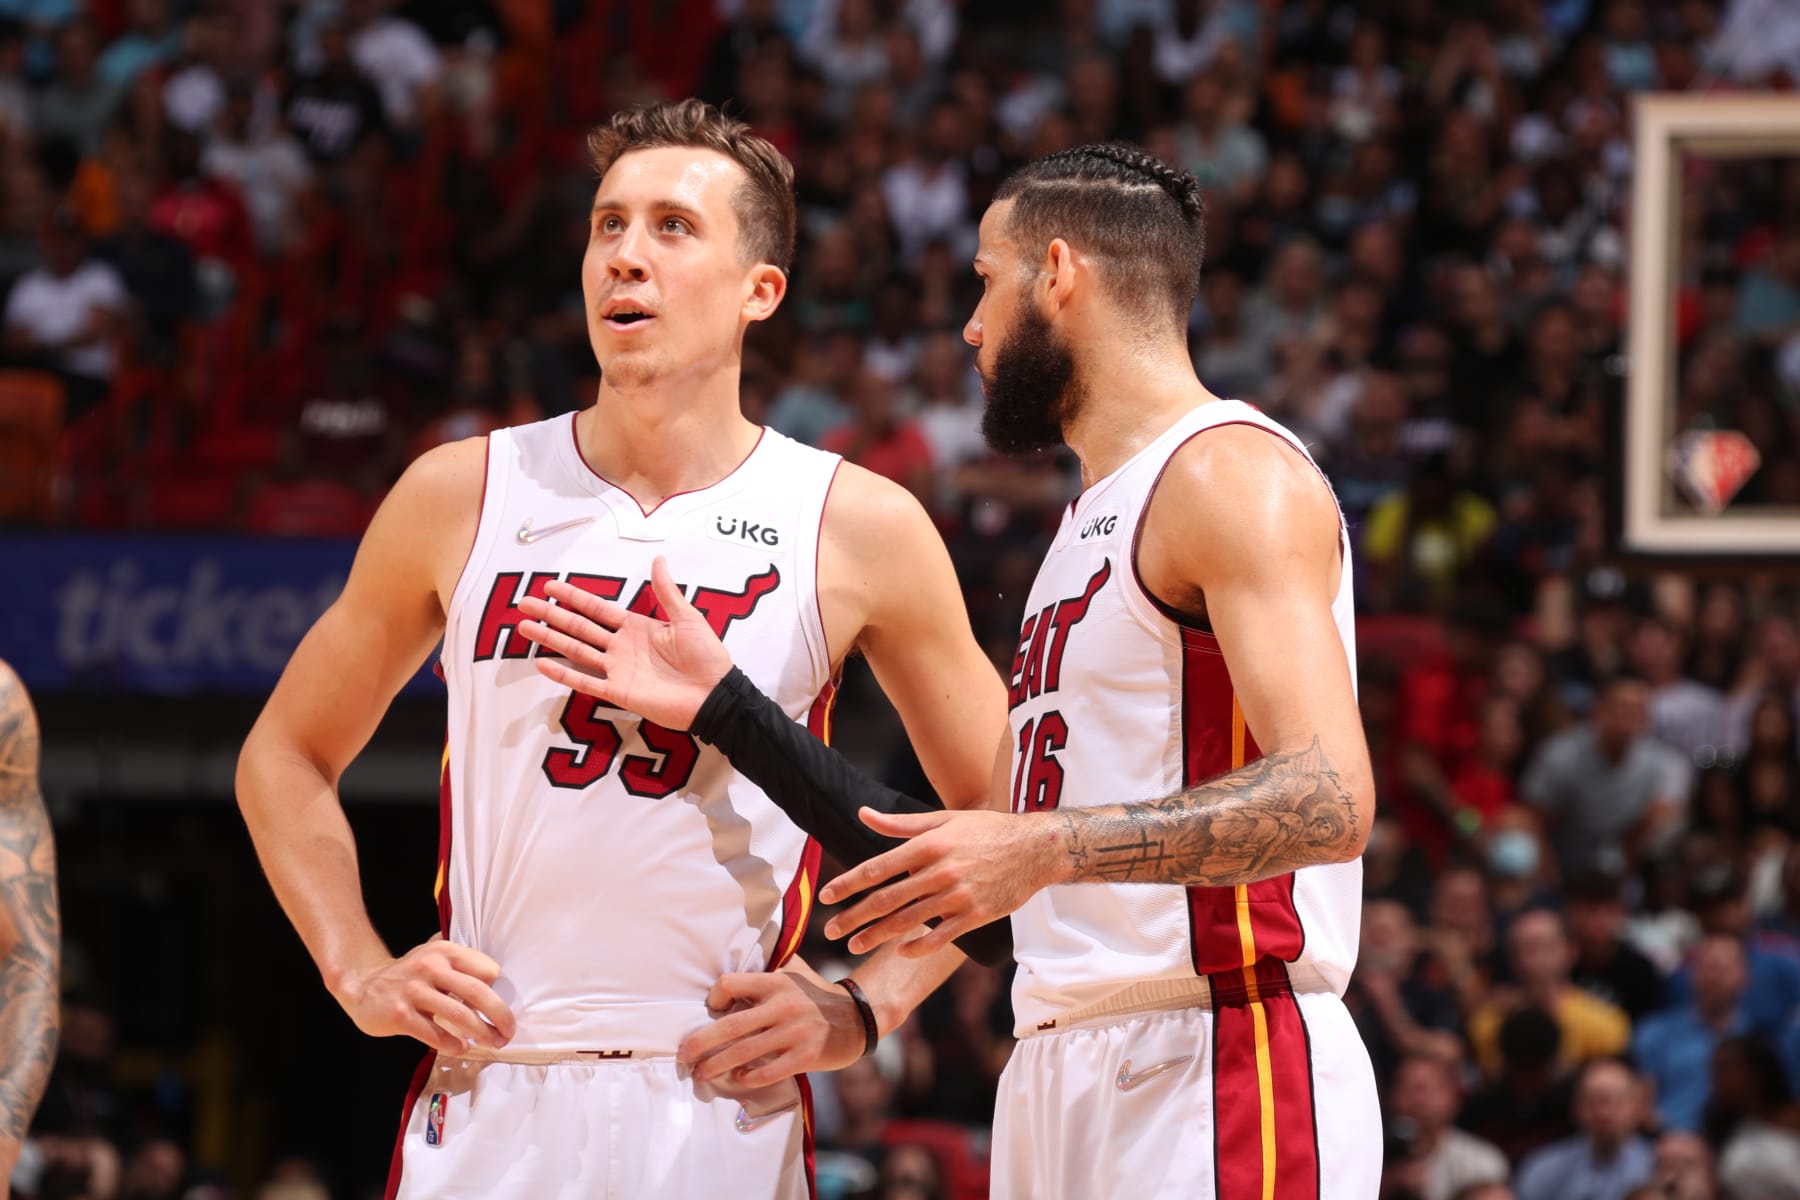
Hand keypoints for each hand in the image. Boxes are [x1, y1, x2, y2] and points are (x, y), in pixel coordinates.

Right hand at [333, 936, 515, 1055]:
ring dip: (482, 1033)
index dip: (499, 991)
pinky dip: (453, 1044)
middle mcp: (430, 967)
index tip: (503, 1007)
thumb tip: (498, 977)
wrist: (361, 984)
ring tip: (492, 1042)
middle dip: (500, 1015)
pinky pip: (435, 1034)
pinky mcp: (400, 1015)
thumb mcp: (433, 955)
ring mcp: (414, 991)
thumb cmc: (408, 973)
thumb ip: (461, 961)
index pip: (487, 970)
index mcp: (445, 951)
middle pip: (477, 993)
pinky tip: (461, 1048)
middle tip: (508, 1031)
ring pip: (459, 1015)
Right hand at [517, 556, 730, 730]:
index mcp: (636, 627)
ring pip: (576, 651)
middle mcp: (621, 647)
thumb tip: (658, 559)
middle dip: (551, 615)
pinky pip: (586, 682)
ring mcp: (618, 670)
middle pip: (579, 627)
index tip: (549, 586)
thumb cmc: (706, 656)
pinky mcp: (619, 692)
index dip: (573, 597)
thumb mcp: (687, 618)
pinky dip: (564, 675)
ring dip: (550, 639)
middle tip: (523, 603)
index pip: (597, 609)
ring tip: (523, 628)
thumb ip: (666, 591)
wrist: (715, 694)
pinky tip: (542, 665)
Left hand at [678, 970, 865, 1087]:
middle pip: (729, 1025)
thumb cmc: (818, 994)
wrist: (860, 1016)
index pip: (730, 984)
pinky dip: (749, 1077)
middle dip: (700, 1042)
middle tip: (683, 1055)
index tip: (709, 1011)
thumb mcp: (795, 971)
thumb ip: (770, 965)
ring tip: (700, 1074)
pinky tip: (739, 1078)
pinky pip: (769, 1070)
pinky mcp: (806, 1055)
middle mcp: (782, 1005)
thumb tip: (740, 952)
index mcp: (775, 982)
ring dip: (716, 1065)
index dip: (713, 999)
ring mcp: (794, 1031)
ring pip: (744, 1052)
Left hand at [818, 808, 1061, 956]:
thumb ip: (901, 823)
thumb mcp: (944, 819)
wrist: (1037, 847)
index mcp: (929, 844)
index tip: (826, 896)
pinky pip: (940, 937)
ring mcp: (959, 896)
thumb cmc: (988, 829)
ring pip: (908, 921)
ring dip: (877, 935)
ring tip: (854, 944)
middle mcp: (940, 871)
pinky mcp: (976, 916)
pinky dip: (917, 946)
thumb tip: (862, 814)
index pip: (878, 867)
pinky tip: (900, 950)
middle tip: (830, 930)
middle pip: (887, 899)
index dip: (848, 883)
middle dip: (854, 916)